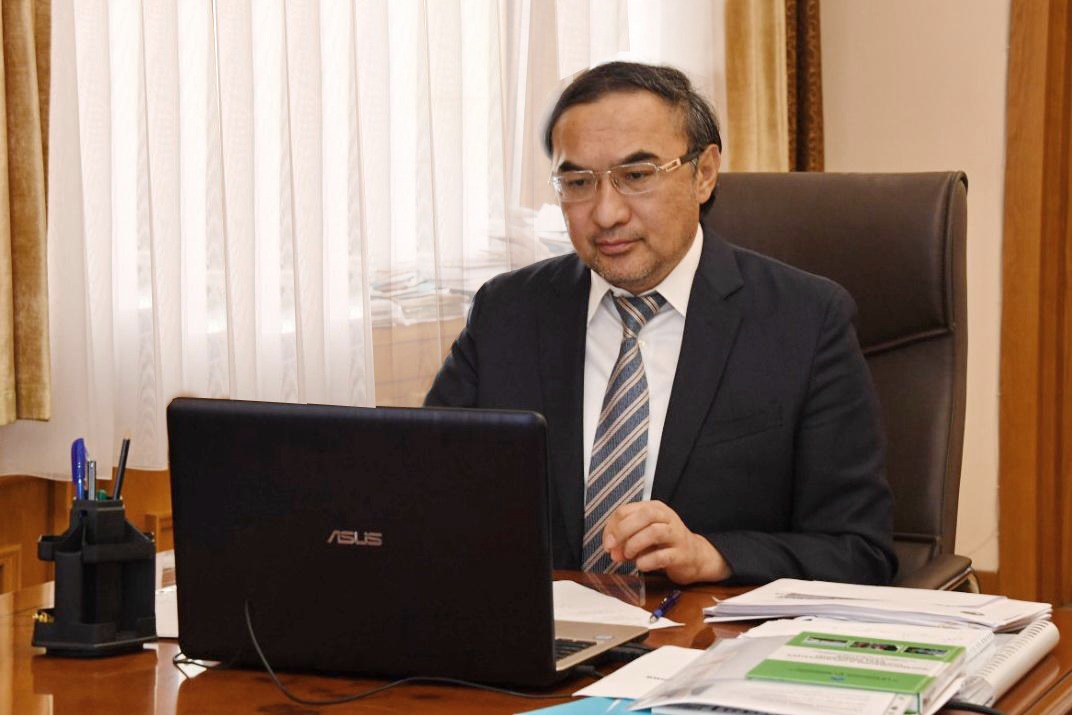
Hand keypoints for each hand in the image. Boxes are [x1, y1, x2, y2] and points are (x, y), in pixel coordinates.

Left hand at [602, 500, 731, 583]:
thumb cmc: (663, 544)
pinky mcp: (682, 554)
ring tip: (628, 556)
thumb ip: (625, 539)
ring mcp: (677, 535)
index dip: (612, 527)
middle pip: (643, 515)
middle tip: (612, 548)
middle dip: (622, 531)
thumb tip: (611, 550)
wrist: (695, 557)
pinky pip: (663, 556)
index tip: (607, 544)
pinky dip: (647, 561)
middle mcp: (667, 517)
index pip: (626, 510)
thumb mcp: (642, 535)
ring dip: (634, 545)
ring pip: (654, 532)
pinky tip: (640, 565)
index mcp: (654, 508)